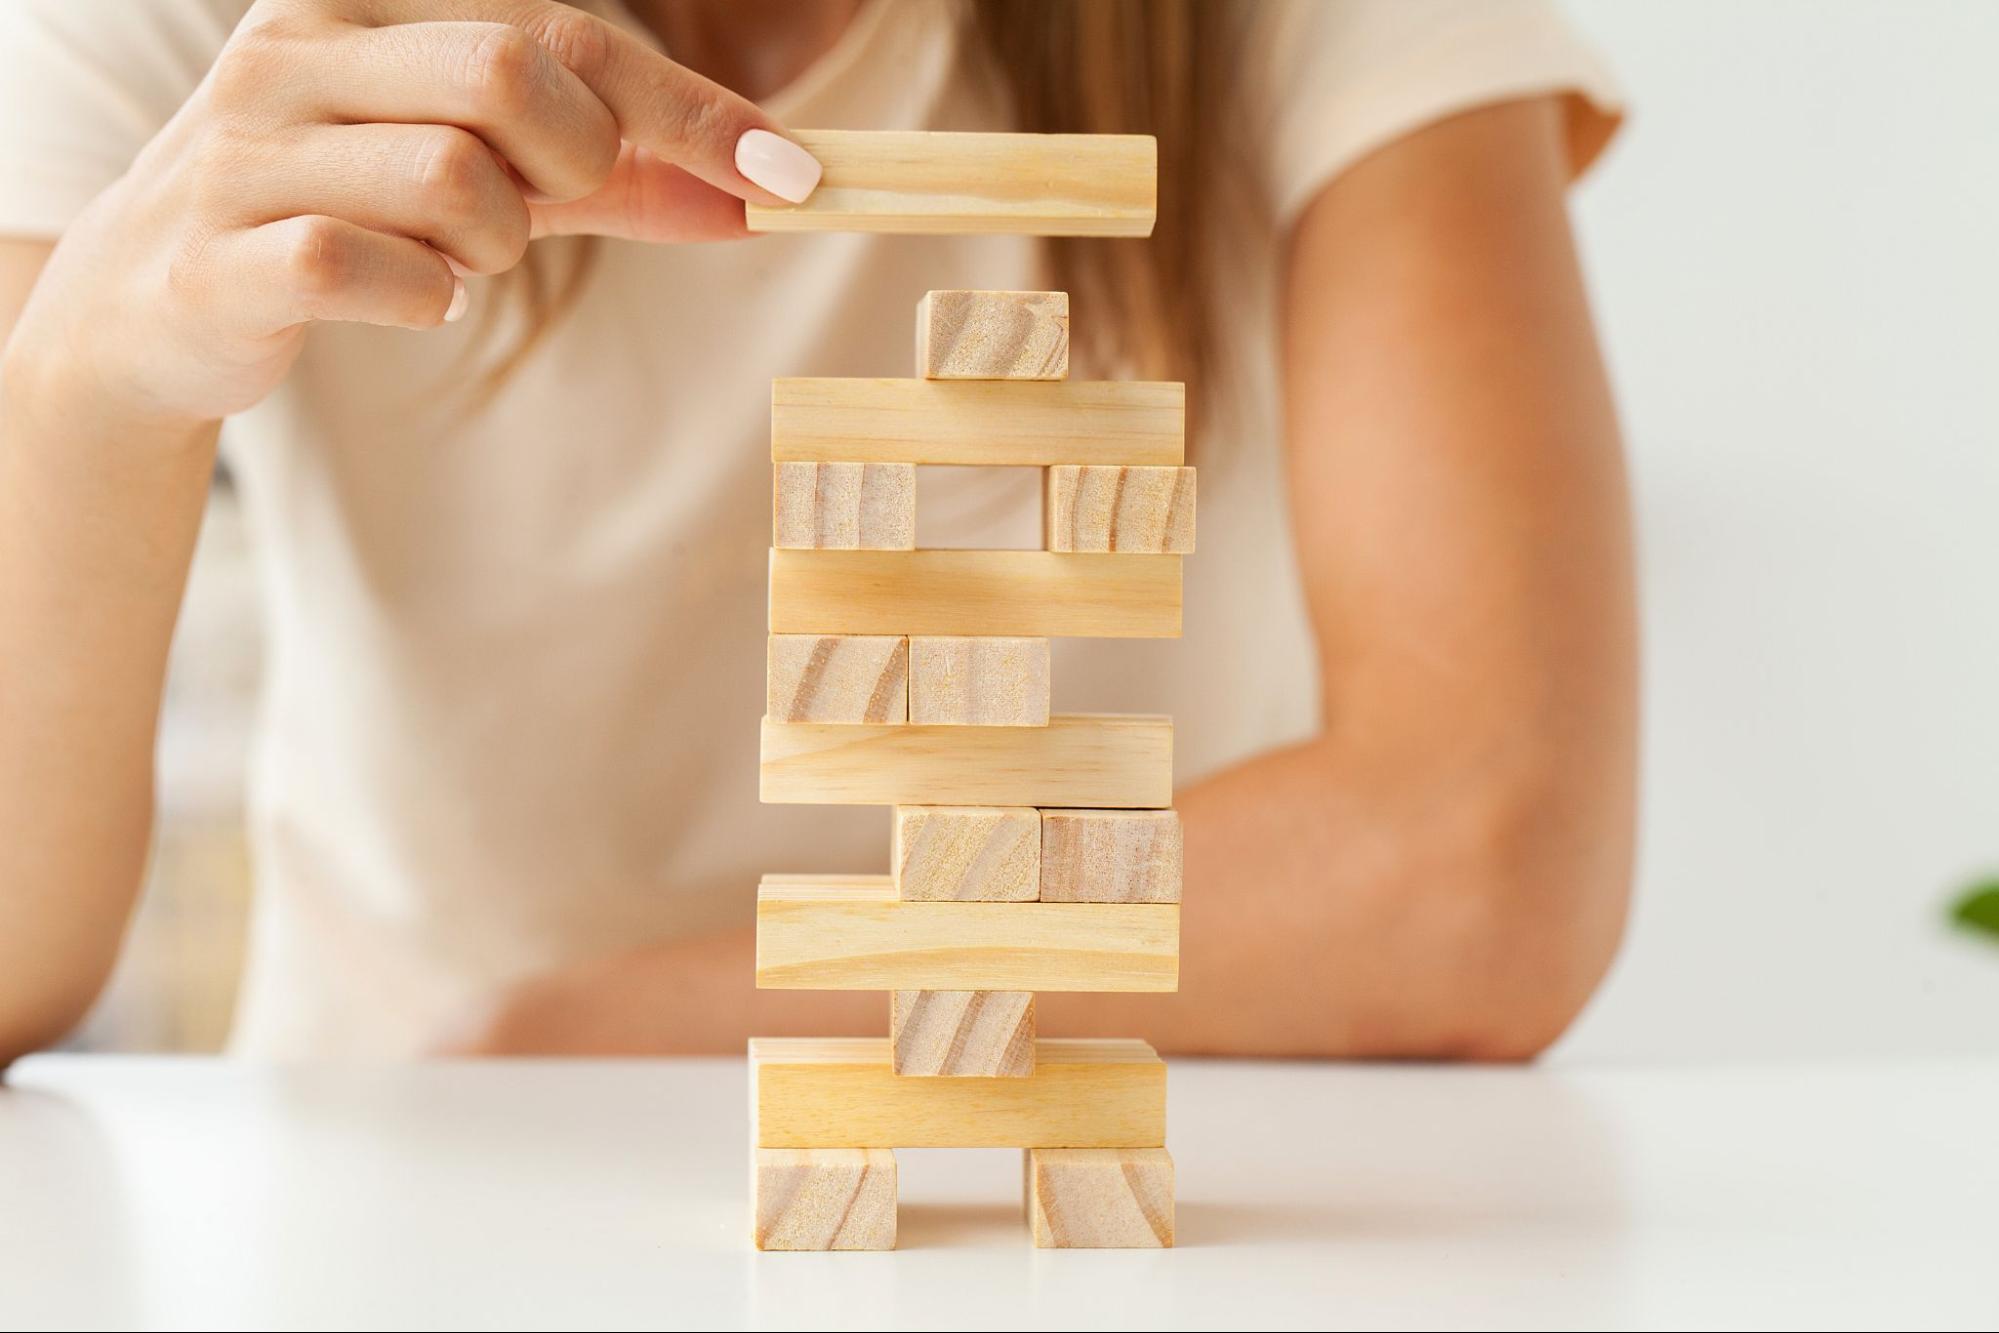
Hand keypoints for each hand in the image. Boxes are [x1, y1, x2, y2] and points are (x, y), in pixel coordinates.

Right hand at [2, 0, 821, 432]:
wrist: (157, 303)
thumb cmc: (352, 217)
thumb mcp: (491, 182)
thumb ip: (618, 183)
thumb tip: (759, 199)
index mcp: (370, 9)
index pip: (566, 31)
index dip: (691, 110)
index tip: (790, 177)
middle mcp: (299, 49)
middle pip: (513, 73)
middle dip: (577, 163)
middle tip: (547, 206)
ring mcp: (246, 148)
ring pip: (449, 176)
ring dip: (495, 244)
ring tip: (459, 259)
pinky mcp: (215, 252)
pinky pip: (360, 267)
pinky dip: (420, 297)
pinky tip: (413, 297)